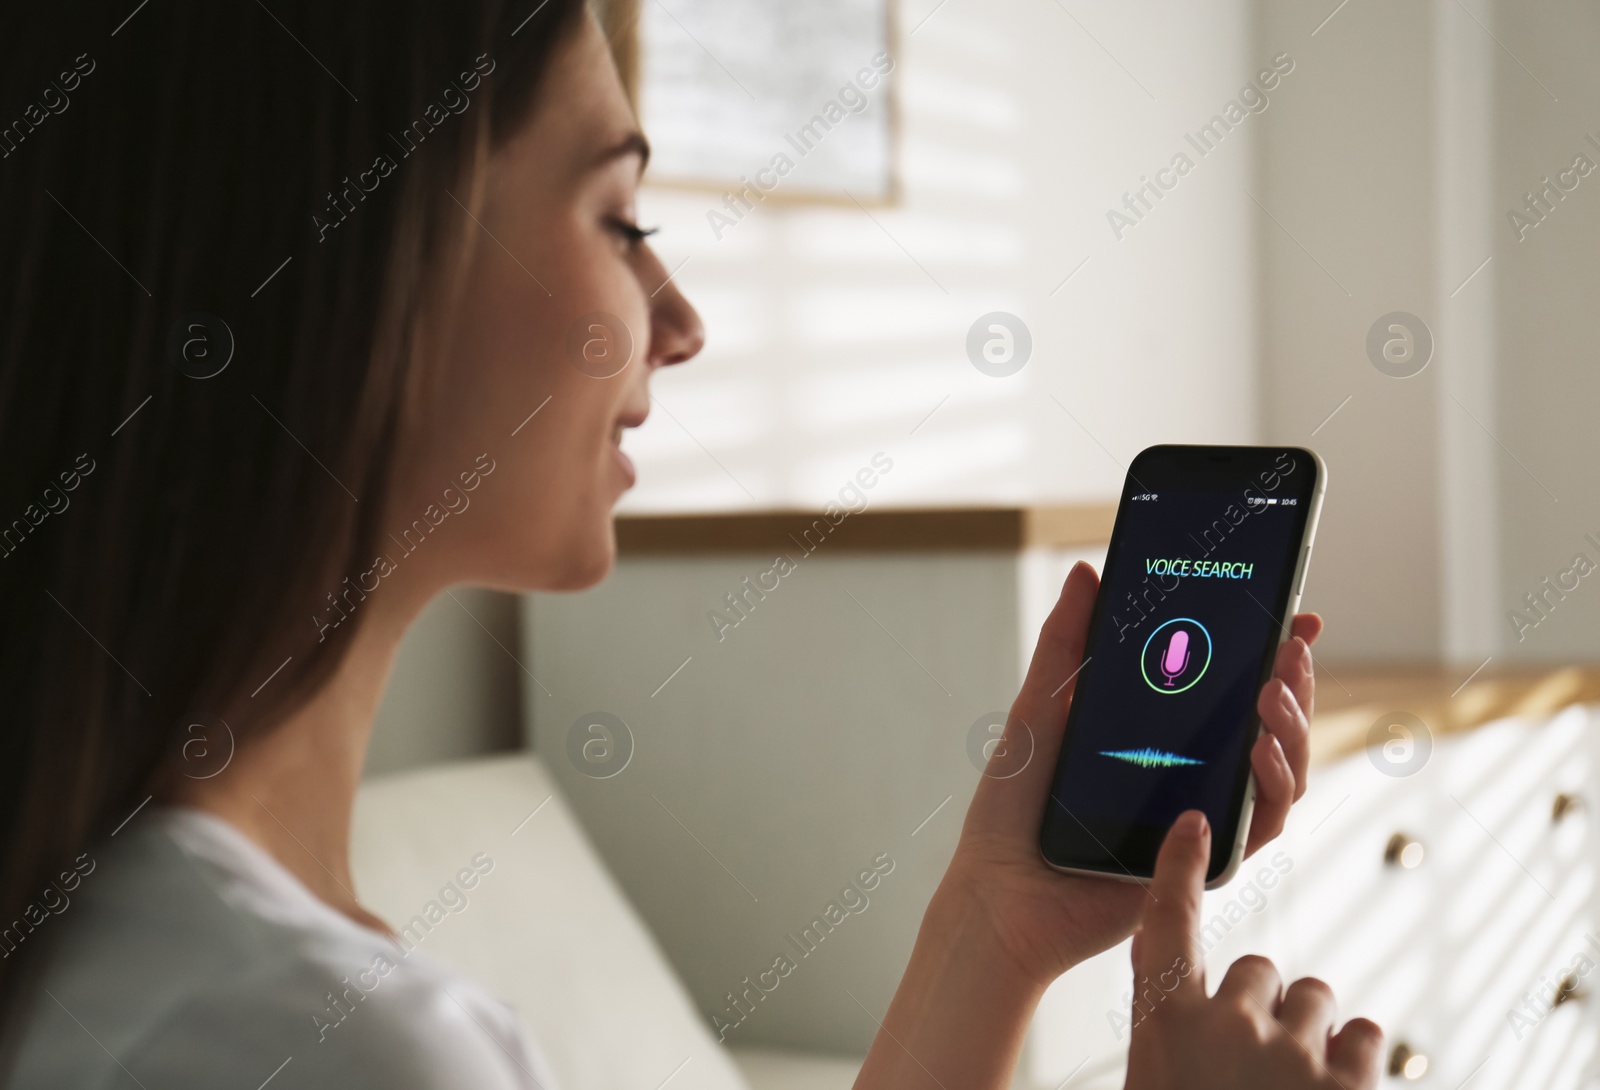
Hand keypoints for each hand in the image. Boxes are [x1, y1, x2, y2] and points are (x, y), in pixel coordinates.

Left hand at [940, 561, 1322, 987]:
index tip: (1295, 617)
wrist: (997, 894)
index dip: (1272, 654)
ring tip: (1272, 693)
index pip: (1230, 688)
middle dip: (1293, 681)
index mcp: (1159, 735)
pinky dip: (1271, 786)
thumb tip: (1088, 571)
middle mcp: (1190, 774)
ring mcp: (1200, 817)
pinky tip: (1261, 749)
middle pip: (1269, 725)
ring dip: (1293, 728)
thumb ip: (1067, 643)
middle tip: (1292, 647)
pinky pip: (1259, 825)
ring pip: (1281, 772)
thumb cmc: (1012, 810)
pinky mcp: (1204, 862)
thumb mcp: (1039, 711)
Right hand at [1123, 811, 1381, 1088]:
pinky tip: (1327, 1087)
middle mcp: (1230, 1026)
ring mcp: (1294, 1056)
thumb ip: (1160, 1007)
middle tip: (1247, 1063)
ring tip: (1288, 1081)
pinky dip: (1351, 1057)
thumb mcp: (1153, 1069)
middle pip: (1259, 970)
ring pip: (1314, 997)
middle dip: (1260, 1006)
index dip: (1181, 867)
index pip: (1169, 922)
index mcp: (1167, 1023)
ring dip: (1306, 1032)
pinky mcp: (1348, 1085)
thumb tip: (1150, 940)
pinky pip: (1365, 1034)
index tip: (1195, 824)